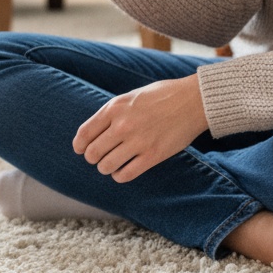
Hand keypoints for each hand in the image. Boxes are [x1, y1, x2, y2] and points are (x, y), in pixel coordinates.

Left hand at [72, 74, 207, 182]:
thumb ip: (112, 113)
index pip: (84, 133)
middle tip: (98, 157)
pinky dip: (120, 176)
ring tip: (111, 164)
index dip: (79, 145)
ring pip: (106, 166)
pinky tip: (123, 171)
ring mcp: (138, 141)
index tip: (80, 149)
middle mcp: (122, 125)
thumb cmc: (161, 96)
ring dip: (106, 168)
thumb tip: (94, 132)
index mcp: (114, 108)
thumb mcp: (129, 97)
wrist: (192, 100)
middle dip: (92, 158)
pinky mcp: (153, 155)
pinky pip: (126, 174)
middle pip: (92, 153)